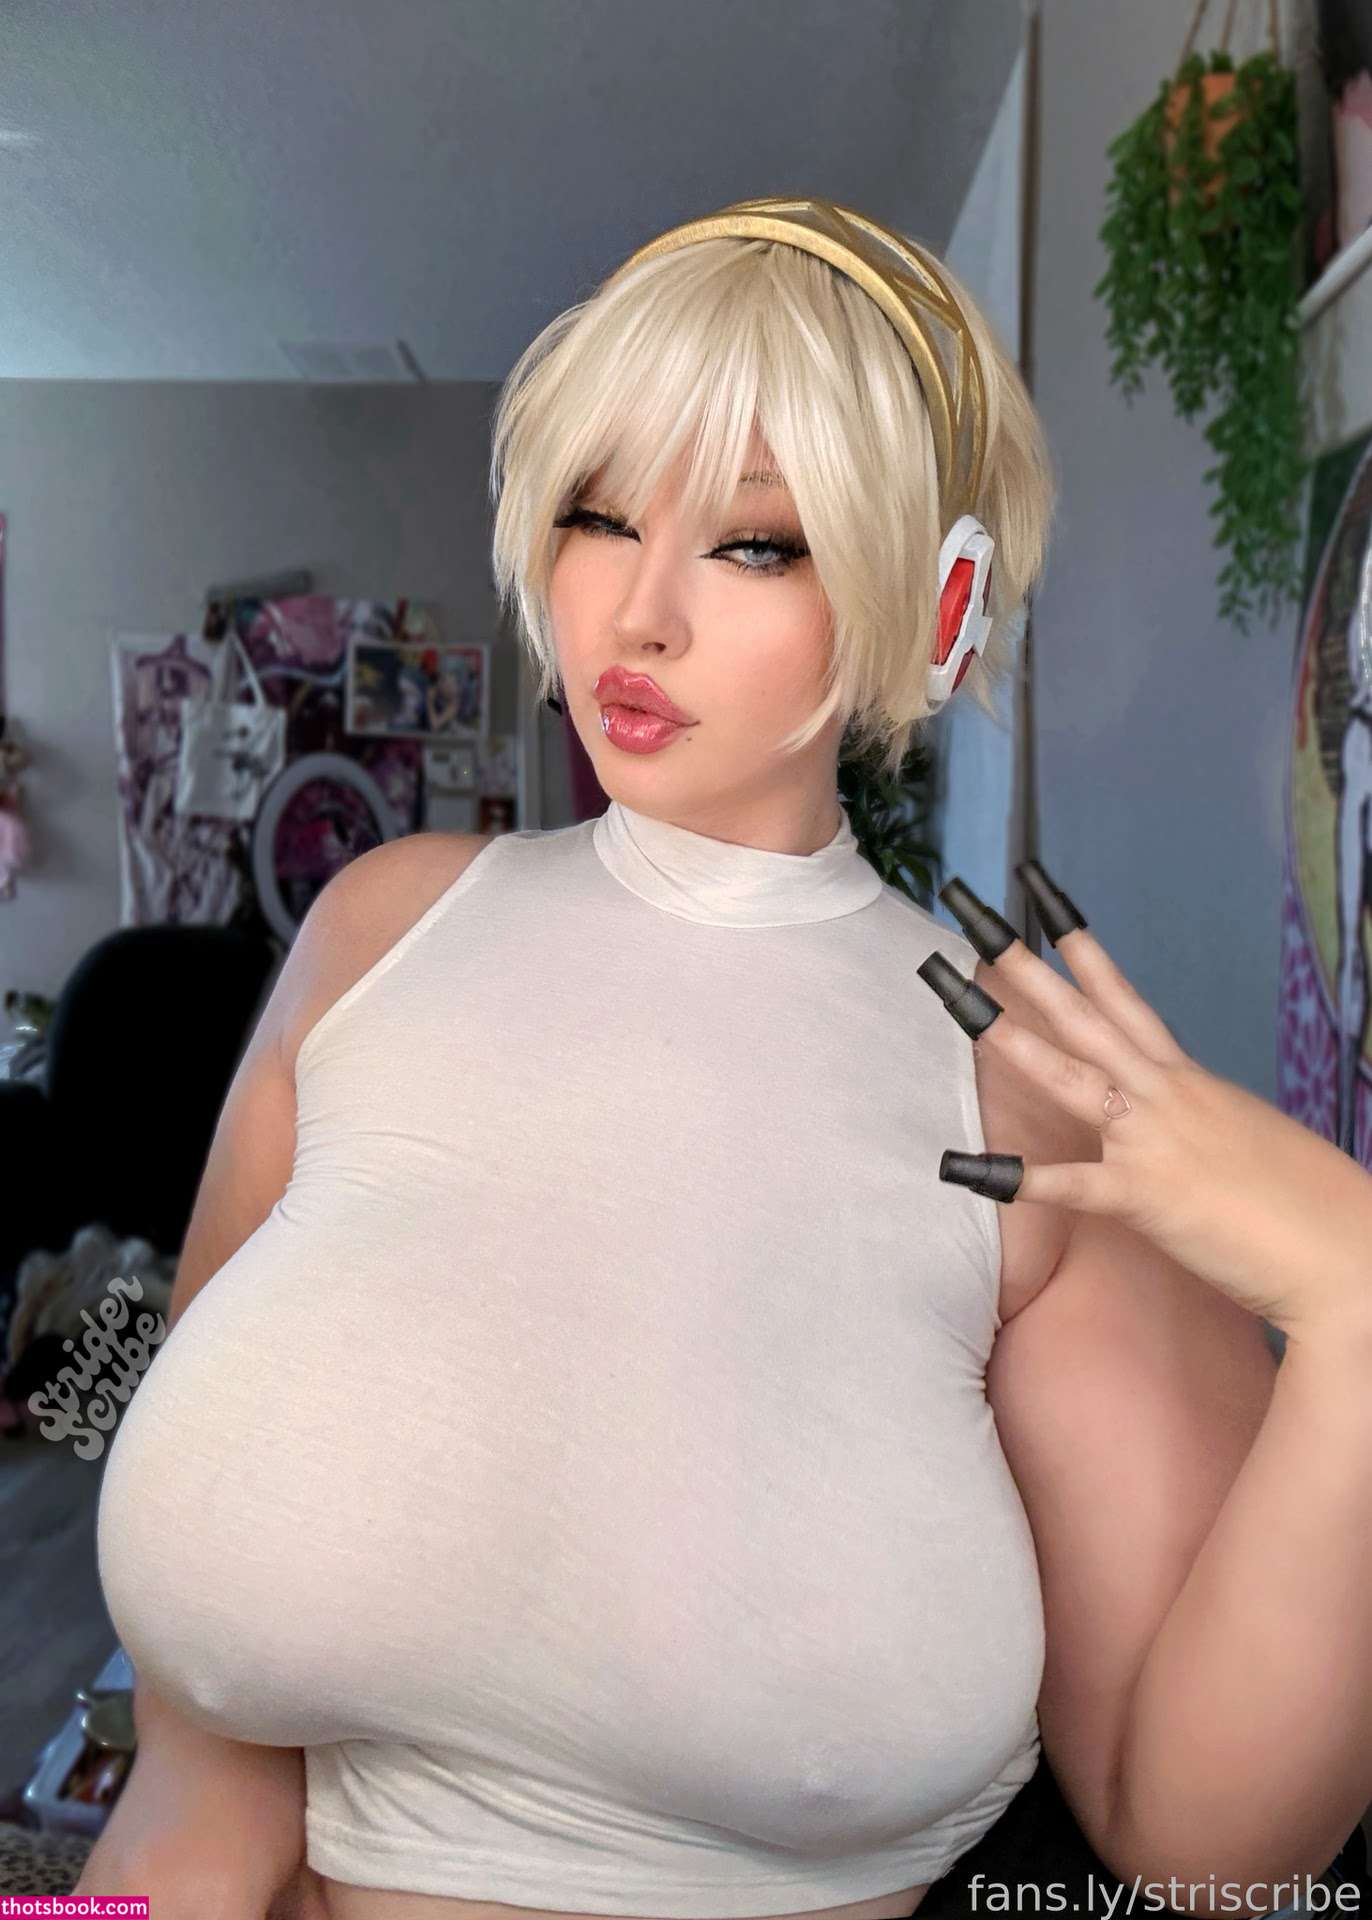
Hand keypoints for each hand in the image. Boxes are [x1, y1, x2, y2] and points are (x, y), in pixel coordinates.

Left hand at [921, 861, 1371, 1346]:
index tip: (1039, 900)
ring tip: (955, 1000)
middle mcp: (1166, 1095)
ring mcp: (1153, 1140)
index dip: (1081, 949)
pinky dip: (1012, 1177)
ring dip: (1010, 1037)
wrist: (1347, 1250)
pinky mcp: (1146, 1196)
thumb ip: (1203, 1122)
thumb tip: (1184, 1123)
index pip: (1125, 999)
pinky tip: (958, 1168)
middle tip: (973, 916)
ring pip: (1069, 1074)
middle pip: (1083, 1015)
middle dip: (1024, 966)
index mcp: (1188, 1080)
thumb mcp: (1246, 1139)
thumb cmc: (1308, 1203)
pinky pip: (1068, 1184)